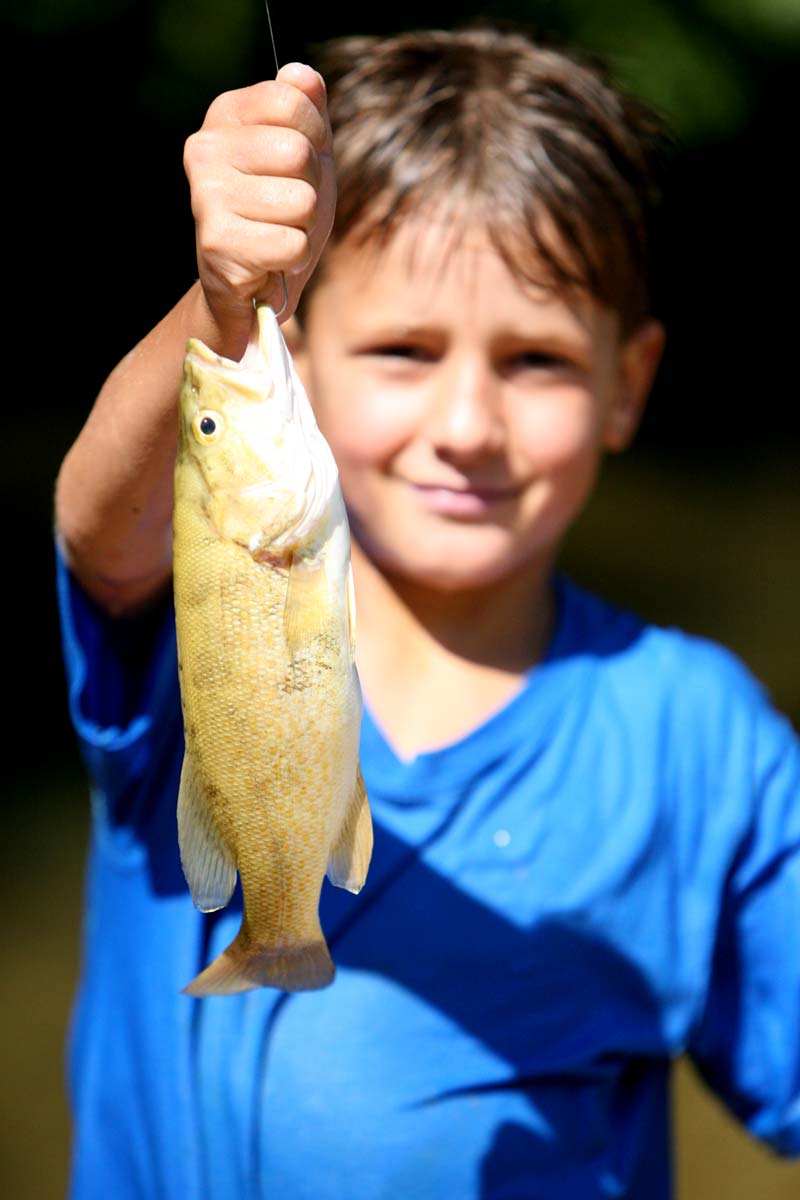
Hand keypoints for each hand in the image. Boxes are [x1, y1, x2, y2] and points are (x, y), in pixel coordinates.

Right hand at [184, 63, 334, 350]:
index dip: (314, 139)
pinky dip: (293, 259)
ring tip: (276, 235)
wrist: (252, 285)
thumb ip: (307, 110)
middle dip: (310, 189)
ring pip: (301, 201)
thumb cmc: (281, 214)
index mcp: (225, 115)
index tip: (294, 168)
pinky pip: (292, 244)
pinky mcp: (217, 243)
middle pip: (299, 153)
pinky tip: (270, 261)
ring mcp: (206, 195)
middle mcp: (204, 148)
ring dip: (302, 228)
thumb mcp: (304, 155)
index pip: (293, 99)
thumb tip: (303, 74)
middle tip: (286, 211)